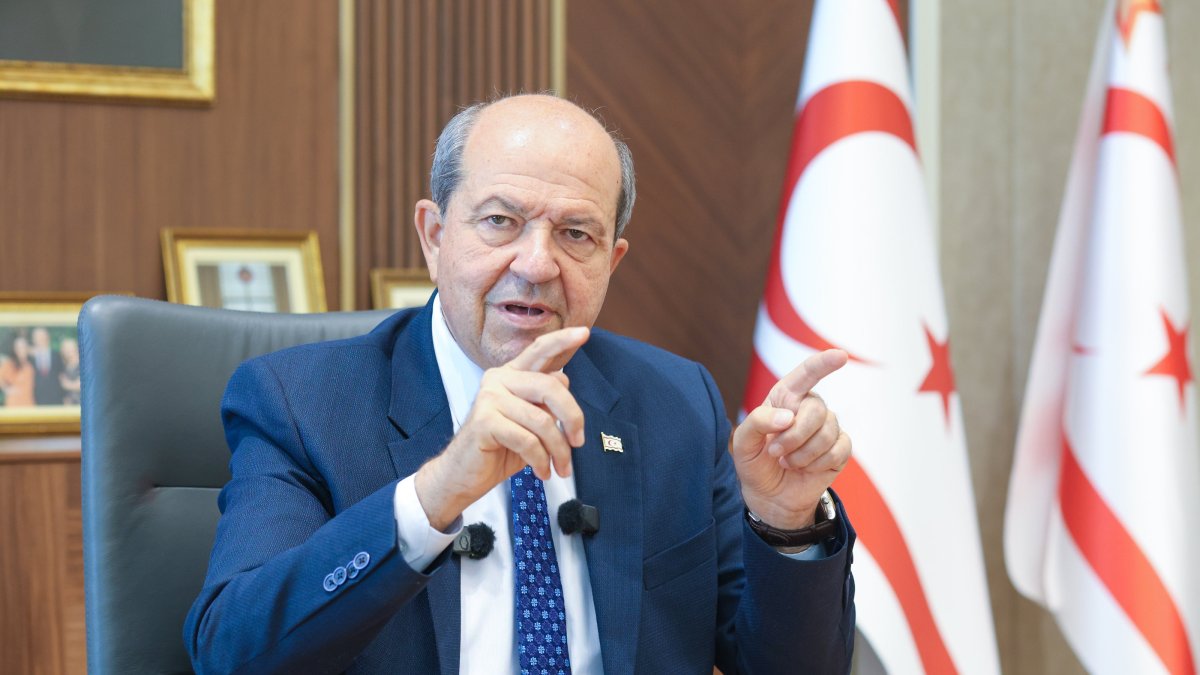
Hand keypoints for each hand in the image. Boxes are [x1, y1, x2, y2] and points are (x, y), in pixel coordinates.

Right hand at [415, 327, 589, 529]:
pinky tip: (541, 470)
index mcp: (511, 375)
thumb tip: (564, 379)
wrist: (464, 475)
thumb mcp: (530, 422)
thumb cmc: (500, 449)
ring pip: (543, 421)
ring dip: (558, 450)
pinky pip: (528, 440)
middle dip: (573, 417)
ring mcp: (489, 398)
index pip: (539, 350)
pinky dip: (540, 460)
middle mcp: (498, 379)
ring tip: (560, 467)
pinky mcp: (485, 421)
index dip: (562, 340)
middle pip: (550, 387)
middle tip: (578, 443)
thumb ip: (545, 401)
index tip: (585, 332)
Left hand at [731, 350, 850, 529]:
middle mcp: (810, 407)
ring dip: (802, 454)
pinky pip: (838, 450)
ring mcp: (828, 427)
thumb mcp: (743, 442)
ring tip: (787, 461)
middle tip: (775, 452)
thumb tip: (789, 416)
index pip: (807, 373)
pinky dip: (817, 463)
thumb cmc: (755, 462)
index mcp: (786, 397)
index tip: (840, 355)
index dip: (823, 363)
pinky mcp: (840, 448)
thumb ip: (758, 421)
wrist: (769, 496)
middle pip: (816, 410)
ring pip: (827, 433)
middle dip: (794, 436)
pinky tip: (804, 468)